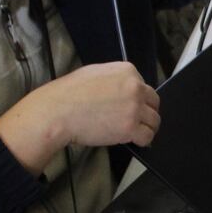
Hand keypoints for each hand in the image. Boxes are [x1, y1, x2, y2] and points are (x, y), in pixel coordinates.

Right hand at [0, 62, 159, 174]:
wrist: (57, 111)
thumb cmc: (68, 93)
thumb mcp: (95, 73)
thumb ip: (115, 79)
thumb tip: (123, 89)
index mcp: (127, 71)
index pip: (144, 86)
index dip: (139, 99)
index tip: (131, 107)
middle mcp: (135, 87)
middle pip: (154, 103)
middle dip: (147, 112)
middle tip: (137, 121)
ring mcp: (134, 108)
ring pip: (154, 121)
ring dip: (146, 127)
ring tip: (135, 132)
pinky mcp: (130, 127)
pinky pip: (147, 137)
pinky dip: (142, 141)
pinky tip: (133, 140)